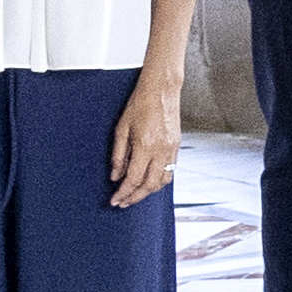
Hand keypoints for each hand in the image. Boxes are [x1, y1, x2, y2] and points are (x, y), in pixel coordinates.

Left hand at [110, 71, 181, 210]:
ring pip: (163, 181)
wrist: (162, 89)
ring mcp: (171, 149)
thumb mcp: (121, 129)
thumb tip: (115, 176)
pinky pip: (170, 170)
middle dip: (135, 197)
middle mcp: (161, 150)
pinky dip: (159, 180)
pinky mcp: (176, 146)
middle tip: (123, 202)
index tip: (115, 200)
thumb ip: (118, 155)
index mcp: (145, 146)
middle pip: (149, 185)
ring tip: (135, 194)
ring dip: (148, 191)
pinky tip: (149, 180)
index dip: (123, 193)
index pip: (133, 179)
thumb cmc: (140, 104)